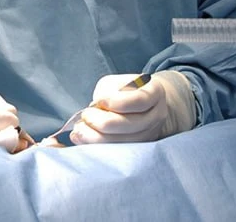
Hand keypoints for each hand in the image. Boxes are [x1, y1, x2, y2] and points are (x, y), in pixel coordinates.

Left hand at [70, 71, 195, 143]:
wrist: (144, 104)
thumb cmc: (125, 90)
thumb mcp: (116, 82)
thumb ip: (107, 93)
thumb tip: (95, 109)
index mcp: (154, 93)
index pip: (139, 100)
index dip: (116, 102)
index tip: (99, 101)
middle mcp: (156, 116)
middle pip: (130, 125)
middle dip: (101, 122)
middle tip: (85, 116)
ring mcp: (150, 135)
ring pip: (124, 143)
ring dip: (96, 137)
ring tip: (79, 131)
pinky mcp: (139, 150)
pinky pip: (118, 153)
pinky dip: (97, 147)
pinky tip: (82, 140)